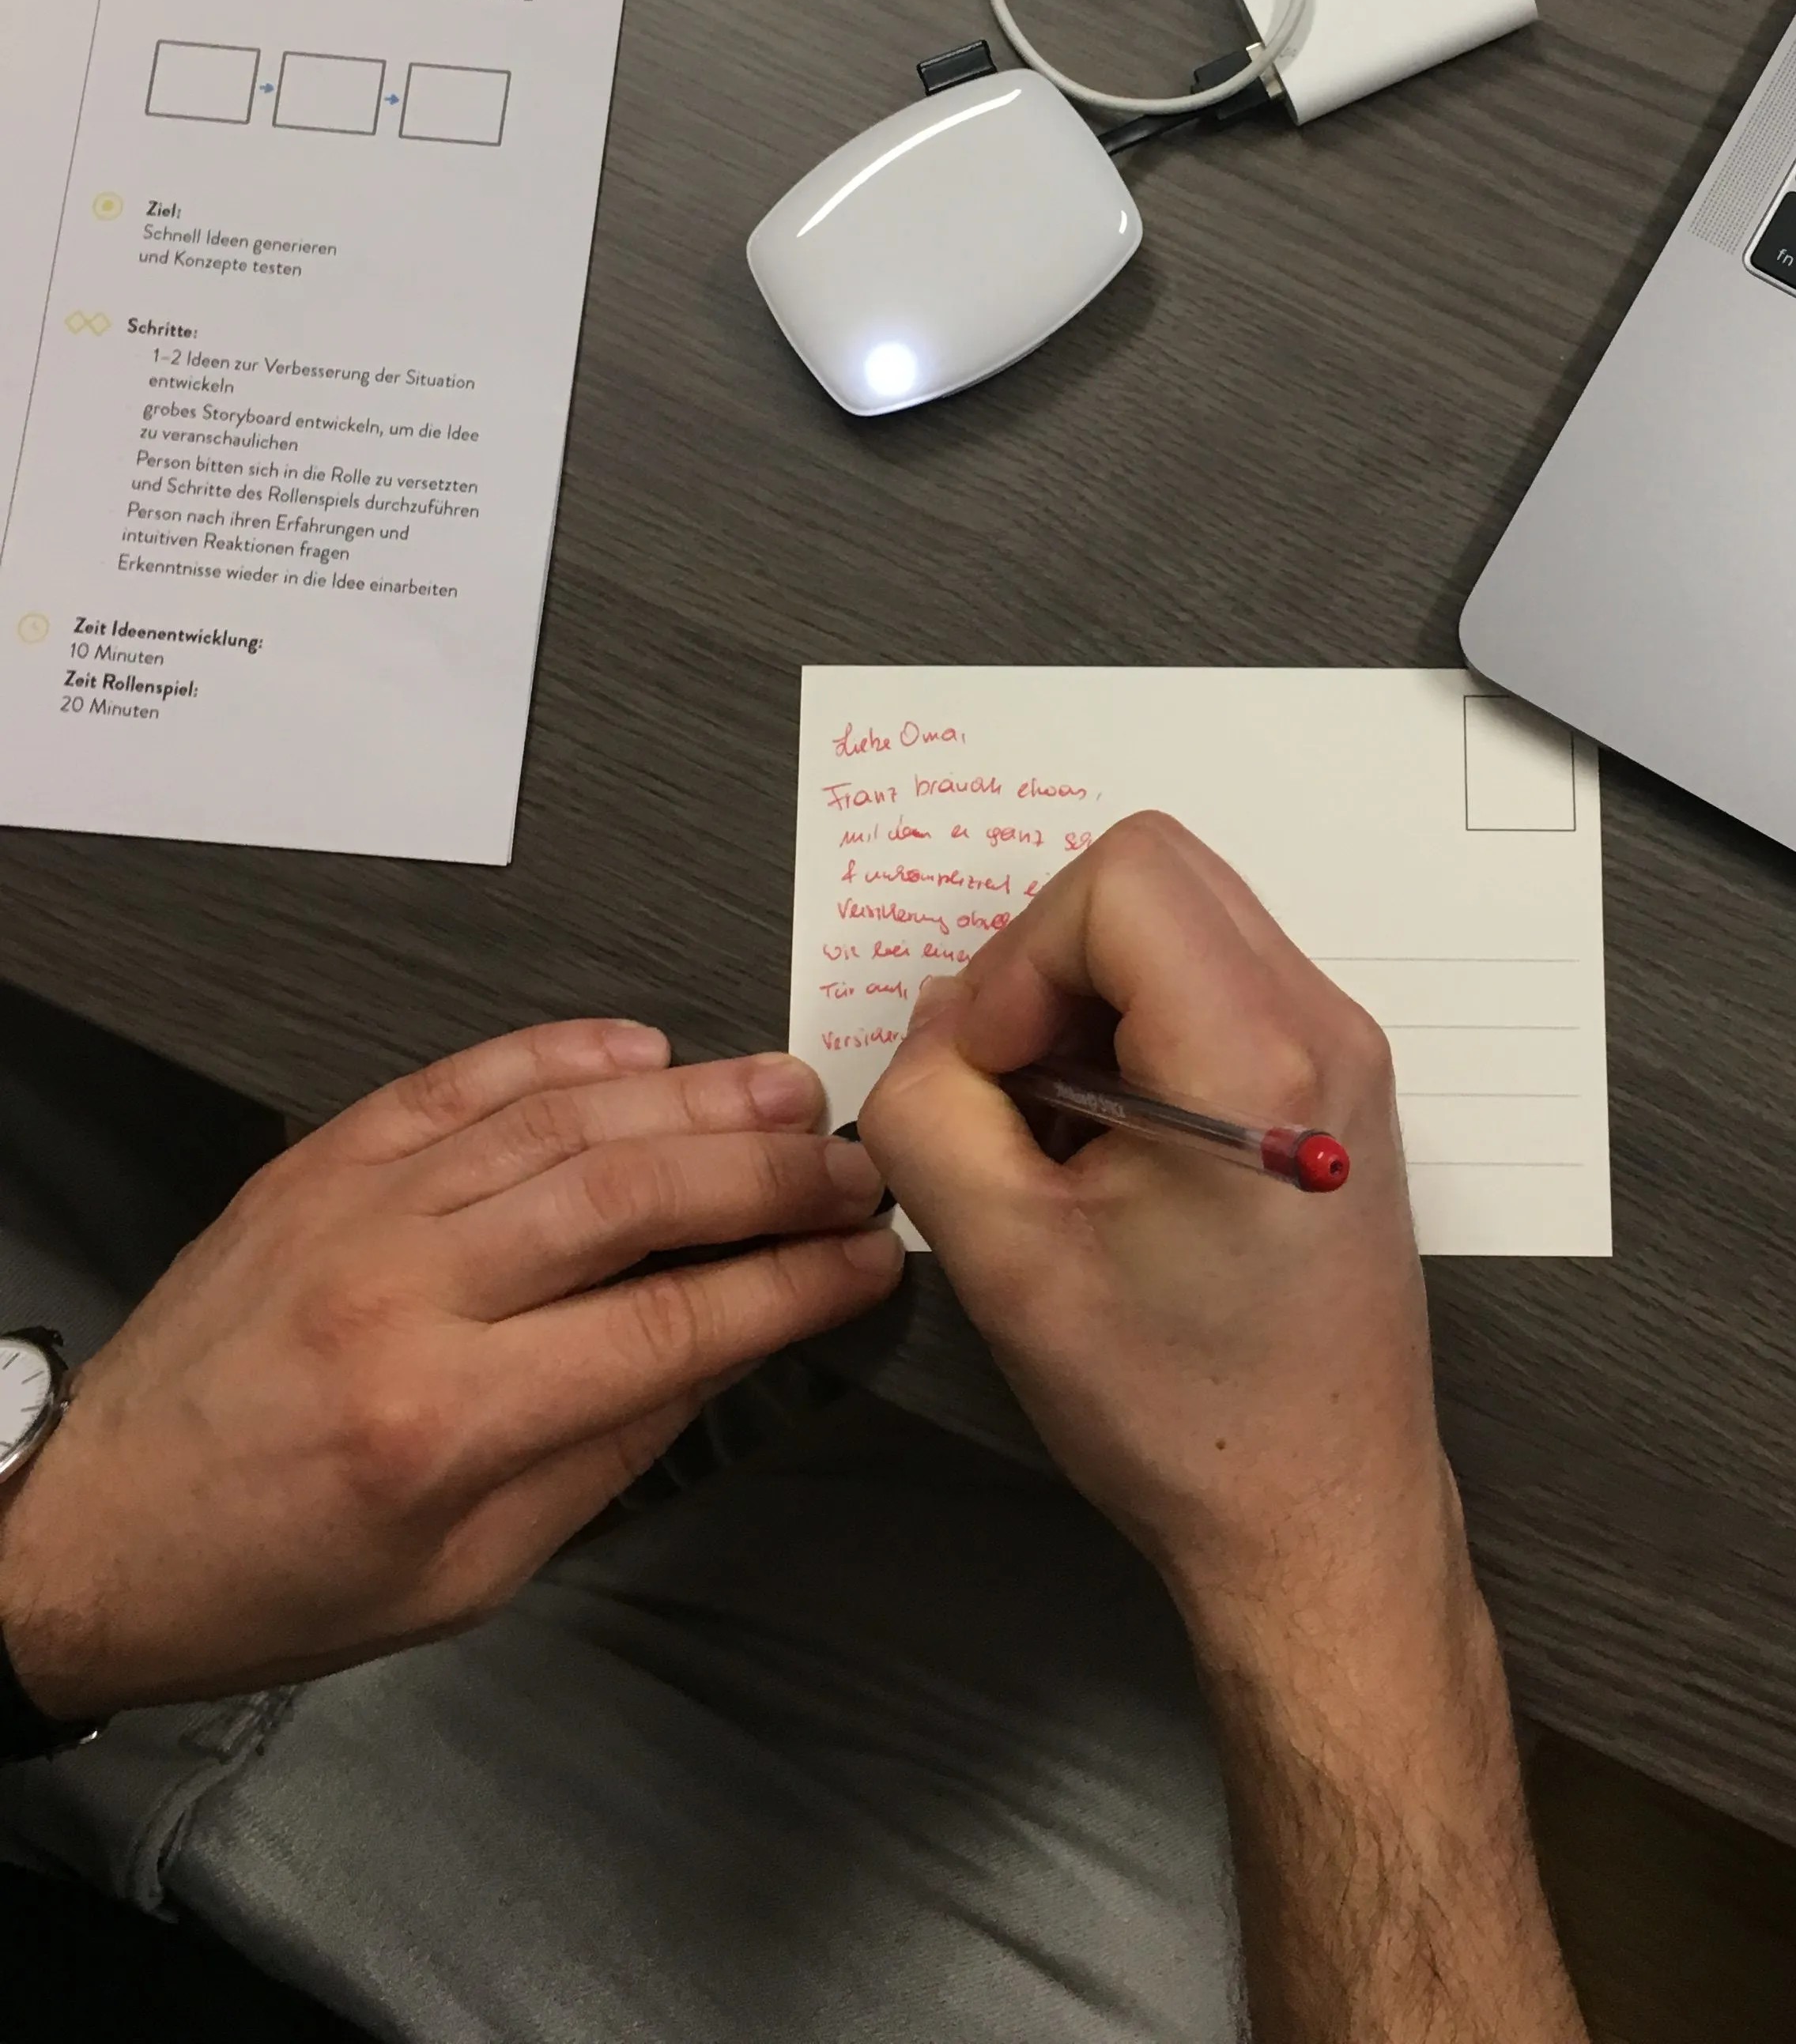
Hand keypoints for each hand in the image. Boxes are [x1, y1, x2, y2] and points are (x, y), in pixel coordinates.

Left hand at [0, 1018, 900, 1718]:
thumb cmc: (274, 1580)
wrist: (91, 1532)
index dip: (788, 1285)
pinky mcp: (322, 1157)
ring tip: (790, 1092)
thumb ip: (606, 1450)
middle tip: (855, 1165)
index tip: (869, 1259)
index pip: (667, 1325)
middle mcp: (404, 1292)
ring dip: (693, 1097)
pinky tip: (647, 1050)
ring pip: (561, 1120)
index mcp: (441, 1422)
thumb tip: (734, 1340)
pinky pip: (464, 1078)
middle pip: (630, 1196)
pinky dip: (565, 1052)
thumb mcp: (465, 1574)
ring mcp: (357, 1206)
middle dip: (766, 1176)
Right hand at [865, 823, 1587, 2043]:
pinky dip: (1139, 1034)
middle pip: (1157, 876)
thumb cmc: (1178, 1410)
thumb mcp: (1005, 1260)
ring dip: (1090, 1004)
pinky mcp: (1335, 1092)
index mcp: (1258, 1049)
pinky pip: (1218, 988)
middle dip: (1048, 966)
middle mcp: (1325, 1024)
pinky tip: (1108, 1152)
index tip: (993, 1074)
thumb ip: (931, 1107)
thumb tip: (934, 1028)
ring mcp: (1344, 1054)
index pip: (1121, 873)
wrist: (1317, 1520)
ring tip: (1055, 1135)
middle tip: (1010, 1093)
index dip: (1020, 957)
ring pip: (1184, 926)